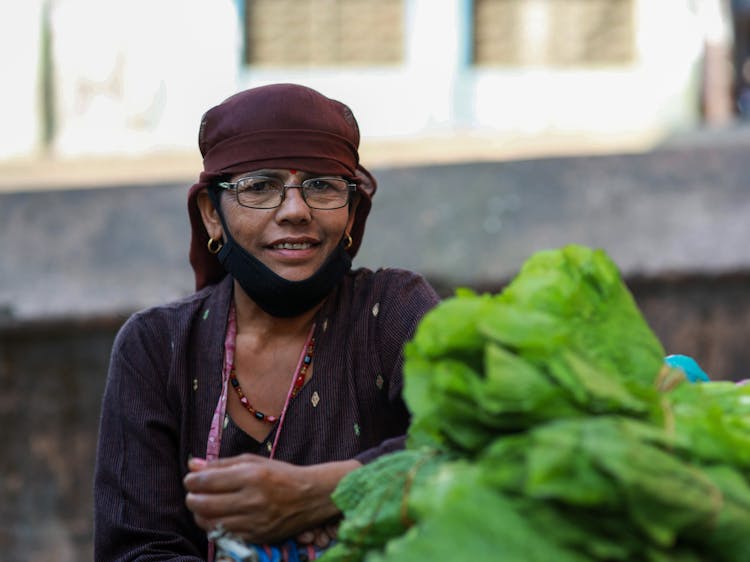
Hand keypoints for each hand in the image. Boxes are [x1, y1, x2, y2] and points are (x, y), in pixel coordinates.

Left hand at [183, 454, 358, 542]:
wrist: (311, 497)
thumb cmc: (280, 474)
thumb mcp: (253, 461)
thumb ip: (222, 464)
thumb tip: (192, 464)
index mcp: (252, 476)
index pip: (208, 481)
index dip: (192, 481)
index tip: (190, 479)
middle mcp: (253, 500)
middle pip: (204, 504)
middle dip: (192, 498)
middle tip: (193, 494)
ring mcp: (255, 522)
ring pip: (211, 523)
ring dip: (200, 515)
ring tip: (203, 506)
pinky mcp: (257, 538)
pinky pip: (224, 535)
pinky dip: (215, 527)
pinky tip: (218, 517)